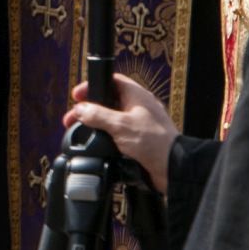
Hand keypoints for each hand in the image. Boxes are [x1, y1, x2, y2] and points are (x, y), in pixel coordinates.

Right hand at [62, 75, 179, 193]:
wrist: (174, 168)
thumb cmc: (154, 142)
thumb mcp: (120, 125)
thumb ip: (97, 115)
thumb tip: (80, 109)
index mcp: (137, 96)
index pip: (111, 81)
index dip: (92, 86)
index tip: (77, 95)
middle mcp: (138, 107)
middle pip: (108, 101)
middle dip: (89, 108)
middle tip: (74, 117)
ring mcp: (140, 123)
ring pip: (112, 118)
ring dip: (96, 123)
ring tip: (81, 132)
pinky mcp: (140, 140)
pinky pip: (118, 133)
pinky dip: (106, 136)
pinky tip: (97, 143)